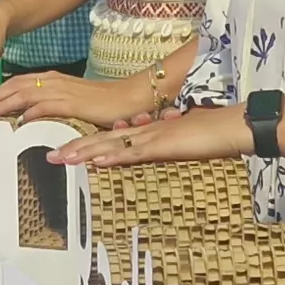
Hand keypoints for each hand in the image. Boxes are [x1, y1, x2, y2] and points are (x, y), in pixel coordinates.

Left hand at [0, 67, 163, 131]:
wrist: (129, 97)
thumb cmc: (103, 102)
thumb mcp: (73, 101)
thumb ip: (54, 105)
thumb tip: (33, 115)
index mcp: (54, 79)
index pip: (20, 81)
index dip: (1, 90)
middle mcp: (55, 81)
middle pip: (18, 85)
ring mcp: (63, 91)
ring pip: (26, 93)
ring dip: (6, 103)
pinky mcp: (72, 103)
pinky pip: (46, 106)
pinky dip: (30, 113)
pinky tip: (19, 122)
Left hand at [52, 104, 245, 168]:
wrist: (235, 123)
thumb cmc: (214, 133)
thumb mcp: (182, 142)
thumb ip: (164, 146)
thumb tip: (151, 148)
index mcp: (149, 131)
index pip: (112, 138)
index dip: (88, 144)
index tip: (66, 152)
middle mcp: (146, 131)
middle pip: (103, 140)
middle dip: (75, 148)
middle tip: (49, 156)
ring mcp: (153, 136)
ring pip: (111, 144)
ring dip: (83, 152)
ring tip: (59, 158)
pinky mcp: (163, 144)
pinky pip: (133, 152)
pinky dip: (111, 156)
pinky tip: (94, 161)